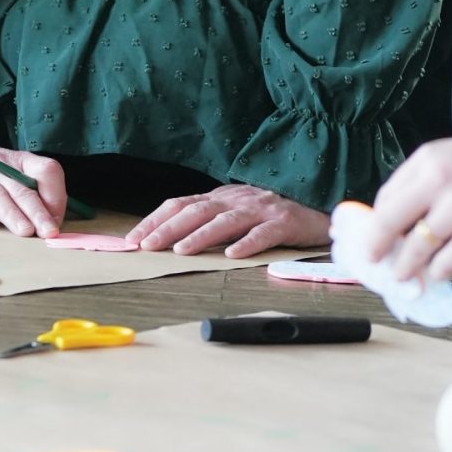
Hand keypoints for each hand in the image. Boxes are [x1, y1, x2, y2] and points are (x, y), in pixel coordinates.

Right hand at [0, 137, 67, 237]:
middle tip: (49, 232)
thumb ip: (29, 194)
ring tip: (24, 231)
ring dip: (11, 214)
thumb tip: (51, 222)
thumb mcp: (9, 176)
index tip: (56, 221)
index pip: (46, 170)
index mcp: (17, 161)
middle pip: (21, 188)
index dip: (55, 195)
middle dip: (38, 211)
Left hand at [124, 184, 329, 258]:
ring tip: (181, 250)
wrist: (318, 204)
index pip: (181, 204)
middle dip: (168, 228)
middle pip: (197, 210)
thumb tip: (169, 239)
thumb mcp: (236, 211)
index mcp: (222, 197)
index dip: (155, 220)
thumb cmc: (272, 213)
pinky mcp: (284, 222)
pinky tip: (233, 254)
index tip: (133, 239)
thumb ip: (209, 220)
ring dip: (201, 235)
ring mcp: (261, 209)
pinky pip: (263, 234)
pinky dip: (247, 243)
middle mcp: (237, 199)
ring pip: (226, 220)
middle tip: (147, 246)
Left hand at [368, 120, 451, 280]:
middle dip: (378, 249)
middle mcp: (438, 180)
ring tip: (405, 278)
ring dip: (406, 269)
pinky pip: (444, 265)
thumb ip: (433, 182)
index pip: (386, 197)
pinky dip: (439, 272)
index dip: (377, 224)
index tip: (374, 240)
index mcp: (431, 158)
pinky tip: (443, 272)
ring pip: (414, 250)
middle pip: (388, 224)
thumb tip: (404, 221)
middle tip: (376, 264)